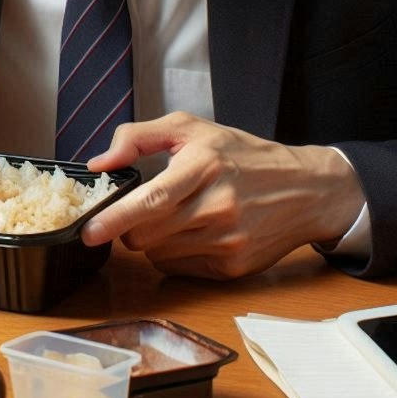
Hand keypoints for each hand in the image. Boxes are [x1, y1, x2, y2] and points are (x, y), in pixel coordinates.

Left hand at [80, 112, 365, 278]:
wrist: (307, 189)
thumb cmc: (243, 154)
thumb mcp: (192, 129)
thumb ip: (138, 137)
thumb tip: (100, 163)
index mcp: (204, 166)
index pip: (151, 200)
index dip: (116, 218)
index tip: (90, 230)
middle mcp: (217, 207)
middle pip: (147, 234)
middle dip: (131, 225)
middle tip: (143, 208)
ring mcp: (227, 242)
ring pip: (158, 254)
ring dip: (152, 239)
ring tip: (175, 215)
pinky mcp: (233, 268)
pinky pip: (179, 268)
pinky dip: (173, 253)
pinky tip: (192, 232)